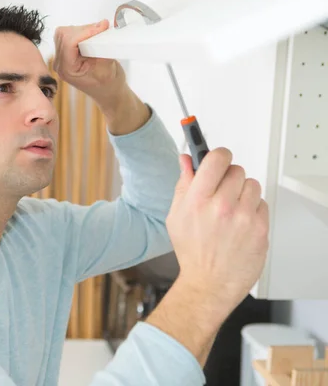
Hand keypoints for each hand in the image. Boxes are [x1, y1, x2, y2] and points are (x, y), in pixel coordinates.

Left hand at [53, 20, 125, 104]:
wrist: (109, 93)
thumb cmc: (109, 85)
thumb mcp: (108, 67)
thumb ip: (101, 47)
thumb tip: (101, 26)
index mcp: (67, 69)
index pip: (69, 42)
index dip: (86, 31)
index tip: (102, 27)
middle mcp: (60, 63)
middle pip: (65, 34)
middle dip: (85, 30)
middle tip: (102, 31)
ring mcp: (62, 58)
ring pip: (65, 32)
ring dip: (83, 30)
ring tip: (98, 36)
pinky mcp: (66, 54)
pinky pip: (69, 35)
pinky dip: (82, 32)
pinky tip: (93, 38)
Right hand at [166, 148, 269, 310]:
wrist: (209, 283)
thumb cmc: (192, 251)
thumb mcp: (176, 215)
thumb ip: (183, 184)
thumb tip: (186, 159)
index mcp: (197, 200)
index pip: (217, 158)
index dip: (219, 155)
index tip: (218, 159)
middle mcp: (222, 206)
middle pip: (236, 170)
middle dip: (229, 178)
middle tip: (221, 193)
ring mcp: (244, 217)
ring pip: (252, 184)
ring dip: (243, 193)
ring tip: (231, 211)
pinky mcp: (260, 228)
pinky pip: (261, 203)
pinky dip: (252, 210)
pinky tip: (240, 224)